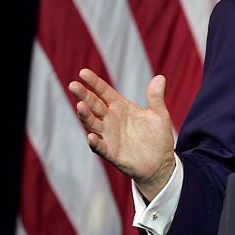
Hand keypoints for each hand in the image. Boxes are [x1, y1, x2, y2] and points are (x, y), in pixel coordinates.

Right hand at [68, 68, 175, 201]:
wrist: (160, 163)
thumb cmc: (157, 137)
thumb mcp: (159, 115)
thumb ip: (156, 97)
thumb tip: (160, 77)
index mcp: (121, 107)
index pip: (105, 92)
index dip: (94, 83)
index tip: (83, 72)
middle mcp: (111, 120)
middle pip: (94, 105)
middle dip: (83, 96)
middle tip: (73, 85)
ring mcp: (109, 136)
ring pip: (93, 124)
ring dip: (85, 116)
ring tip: (80, 106)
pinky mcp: (111, 153)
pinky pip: (100, 147)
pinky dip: (95, 142)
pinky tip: (92, 136)